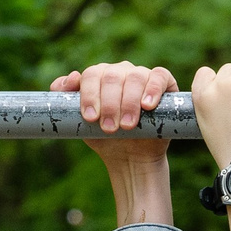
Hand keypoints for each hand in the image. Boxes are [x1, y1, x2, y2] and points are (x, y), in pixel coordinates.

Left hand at [53, 62, 174, 226]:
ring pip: (134, 77)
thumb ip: (65, 99)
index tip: (90, 118)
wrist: (131, 158)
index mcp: (99, 76)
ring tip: (127, 126)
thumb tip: (71, 78)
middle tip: (108, 128)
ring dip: (128, 102)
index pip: (91, 75)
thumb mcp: (80, 122)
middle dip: (108, 104)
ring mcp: (142, 75)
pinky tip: (146, 106)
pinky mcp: (164, 83)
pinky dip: (152, 89)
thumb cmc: (105, 138)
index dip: (89, 95)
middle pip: (111, 76)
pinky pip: (159, 76)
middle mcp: (120, 71)